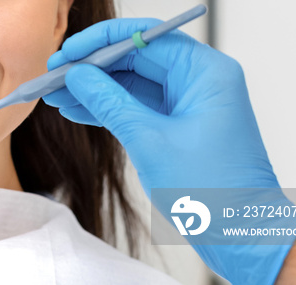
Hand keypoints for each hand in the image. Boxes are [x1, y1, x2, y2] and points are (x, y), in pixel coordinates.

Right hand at [43, 18, 295, 284]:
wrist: (241, 234)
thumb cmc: (213, 191)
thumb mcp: (149, 141)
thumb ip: (110, 102)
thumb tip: (78, 76)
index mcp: (204, 72)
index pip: (144, 38)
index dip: (99, 43)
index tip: (66, 54)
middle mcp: (199, 80)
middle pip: (136, 58)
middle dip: (92, 68)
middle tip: (54, 75)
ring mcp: (189, 103)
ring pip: (133, 83)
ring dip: (94, 89)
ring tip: (56, 94)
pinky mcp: (179, 125)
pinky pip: (138, 106)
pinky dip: (108, 108)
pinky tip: (77, 109)